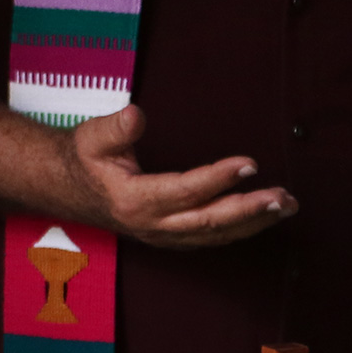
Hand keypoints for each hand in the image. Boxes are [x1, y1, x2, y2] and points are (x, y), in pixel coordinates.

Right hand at [65, 106, 294, 247]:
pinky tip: (262, 216)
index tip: (249, 163)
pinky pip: (210, 237)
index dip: (219, 178)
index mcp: (133, 200)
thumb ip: (115, 128)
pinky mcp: (169, 236)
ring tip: (286, 205)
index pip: (185, 191)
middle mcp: (152, 224)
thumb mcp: (92, 137)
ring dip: (253, 221)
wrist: (65, 187)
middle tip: (283, 197)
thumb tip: (135, 114)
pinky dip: (239, 228)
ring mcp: (162, 234)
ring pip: (215, 234)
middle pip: (209, 221)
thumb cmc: (83, 158)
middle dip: (250, 209)